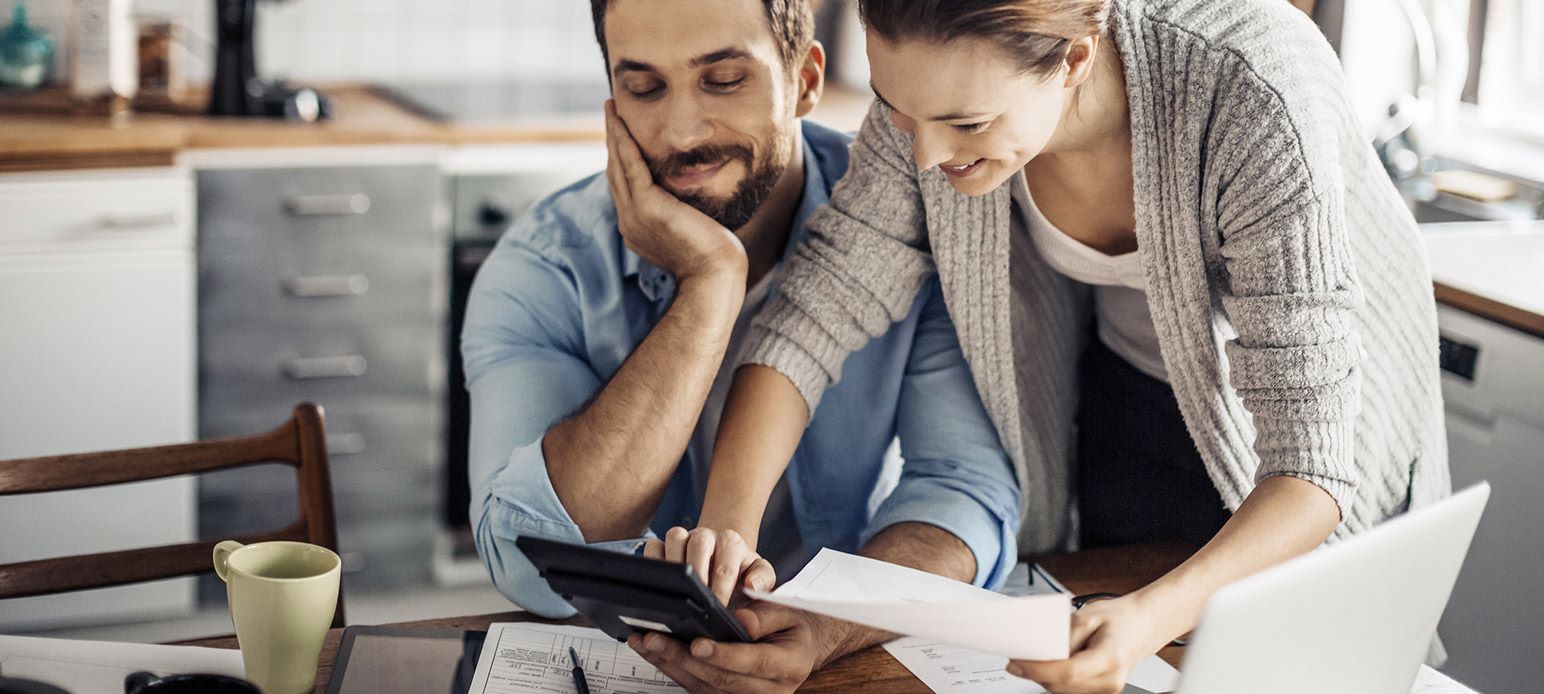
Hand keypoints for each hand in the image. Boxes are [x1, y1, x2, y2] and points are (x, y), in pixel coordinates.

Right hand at [604, 100, 746, 283]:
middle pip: (615, 172)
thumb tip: (691, 200)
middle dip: (612, 140)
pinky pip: (630, 165)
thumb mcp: (691, 230)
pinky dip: (623, 141)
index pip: (624, 185)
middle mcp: (629, 220)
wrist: (715, 276)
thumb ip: (682, 213)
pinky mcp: (647, 206)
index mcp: (638, 227)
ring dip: (613, 134)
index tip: (621, 135)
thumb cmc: (714, 258)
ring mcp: (634, 214)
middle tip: (610, 111)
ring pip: (617, 165)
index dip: (620, 158)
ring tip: (611, 109)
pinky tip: (620, 121)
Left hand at [628, 601, 833, 692]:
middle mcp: (769, 690)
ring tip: (646, 642)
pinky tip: (656, 653)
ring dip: (671, 665)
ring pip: (704, 687)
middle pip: (721, 679)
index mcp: (788, 665)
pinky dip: (675, 670)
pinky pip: (699, 688)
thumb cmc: (793, 627)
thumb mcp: (788, 612)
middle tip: (655, 638)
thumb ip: (765, 616)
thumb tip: (739, 621)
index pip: (752, 662)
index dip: (723, 654)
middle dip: (684, 658)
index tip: (697, 643)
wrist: (800, 648)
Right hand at [645, 527, 774, 606]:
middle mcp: (706, 536)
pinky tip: (657, 586)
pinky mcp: (663, 545)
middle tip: (697, 601)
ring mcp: (683, 538)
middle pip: (699, 544)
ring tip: (676, 593)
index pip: (726, 563)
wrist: (724, 559)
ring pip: (674, 538)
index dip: (721, 587)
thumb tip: (752, 586)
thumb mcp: (761, 576)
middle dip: (697, 574)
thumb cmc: (741, 572)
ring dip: (674, 566)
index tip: (718, 607)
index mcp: (731, 542)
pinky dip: (653, 563)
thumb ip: (763, 580)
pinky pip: (653, 547)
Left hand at [1005, 594, 1173, 693]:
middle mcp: (1110, 680)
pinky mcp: (1101, 691)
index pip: (1067, 673)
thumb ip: (1063, 635)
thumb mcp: (1088, 616)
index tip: (1016, 662)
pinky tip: (1051, 664)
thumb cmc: (1120, 618)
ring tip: (1033, 658)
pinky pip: (1070, 689)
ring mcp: (1107, 690)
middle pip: (1061, 685)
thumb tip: (1039, 649)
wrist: (1143, 625)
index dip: (1037, 670)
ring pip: (1063, 691)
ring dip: (1044, 676)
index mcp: (1110, 659)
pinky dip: (1056, 678)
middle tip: (1017, 657)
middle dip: (1035, 673)